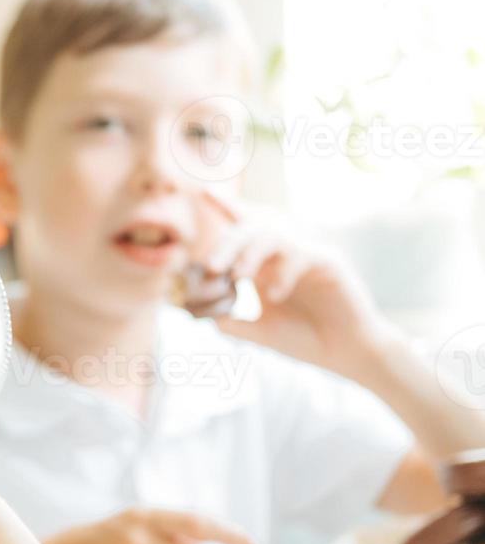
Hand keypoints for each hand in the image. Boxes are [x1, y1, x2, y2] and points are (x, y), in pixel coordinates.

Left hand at [198, 191, 391, 379]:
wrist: (345, 353)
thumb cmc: (306, 340)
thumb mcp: (260, 332)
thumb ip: (231, 321)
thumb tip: (197, 313)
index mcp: (264, 265)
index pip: (242, 231)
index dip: (225, 208)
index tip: (204, 190)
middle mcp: (283, 255)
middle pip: (250, 231)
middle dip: (227, 245)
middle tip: (210, 265)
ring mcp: (306, 255)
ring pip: (274, 236)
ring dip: (250, 254)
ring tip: (239, 276)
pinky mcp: (328, 262)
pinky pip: (301, 254)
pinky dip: (282, 272)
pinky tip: (274, 294)